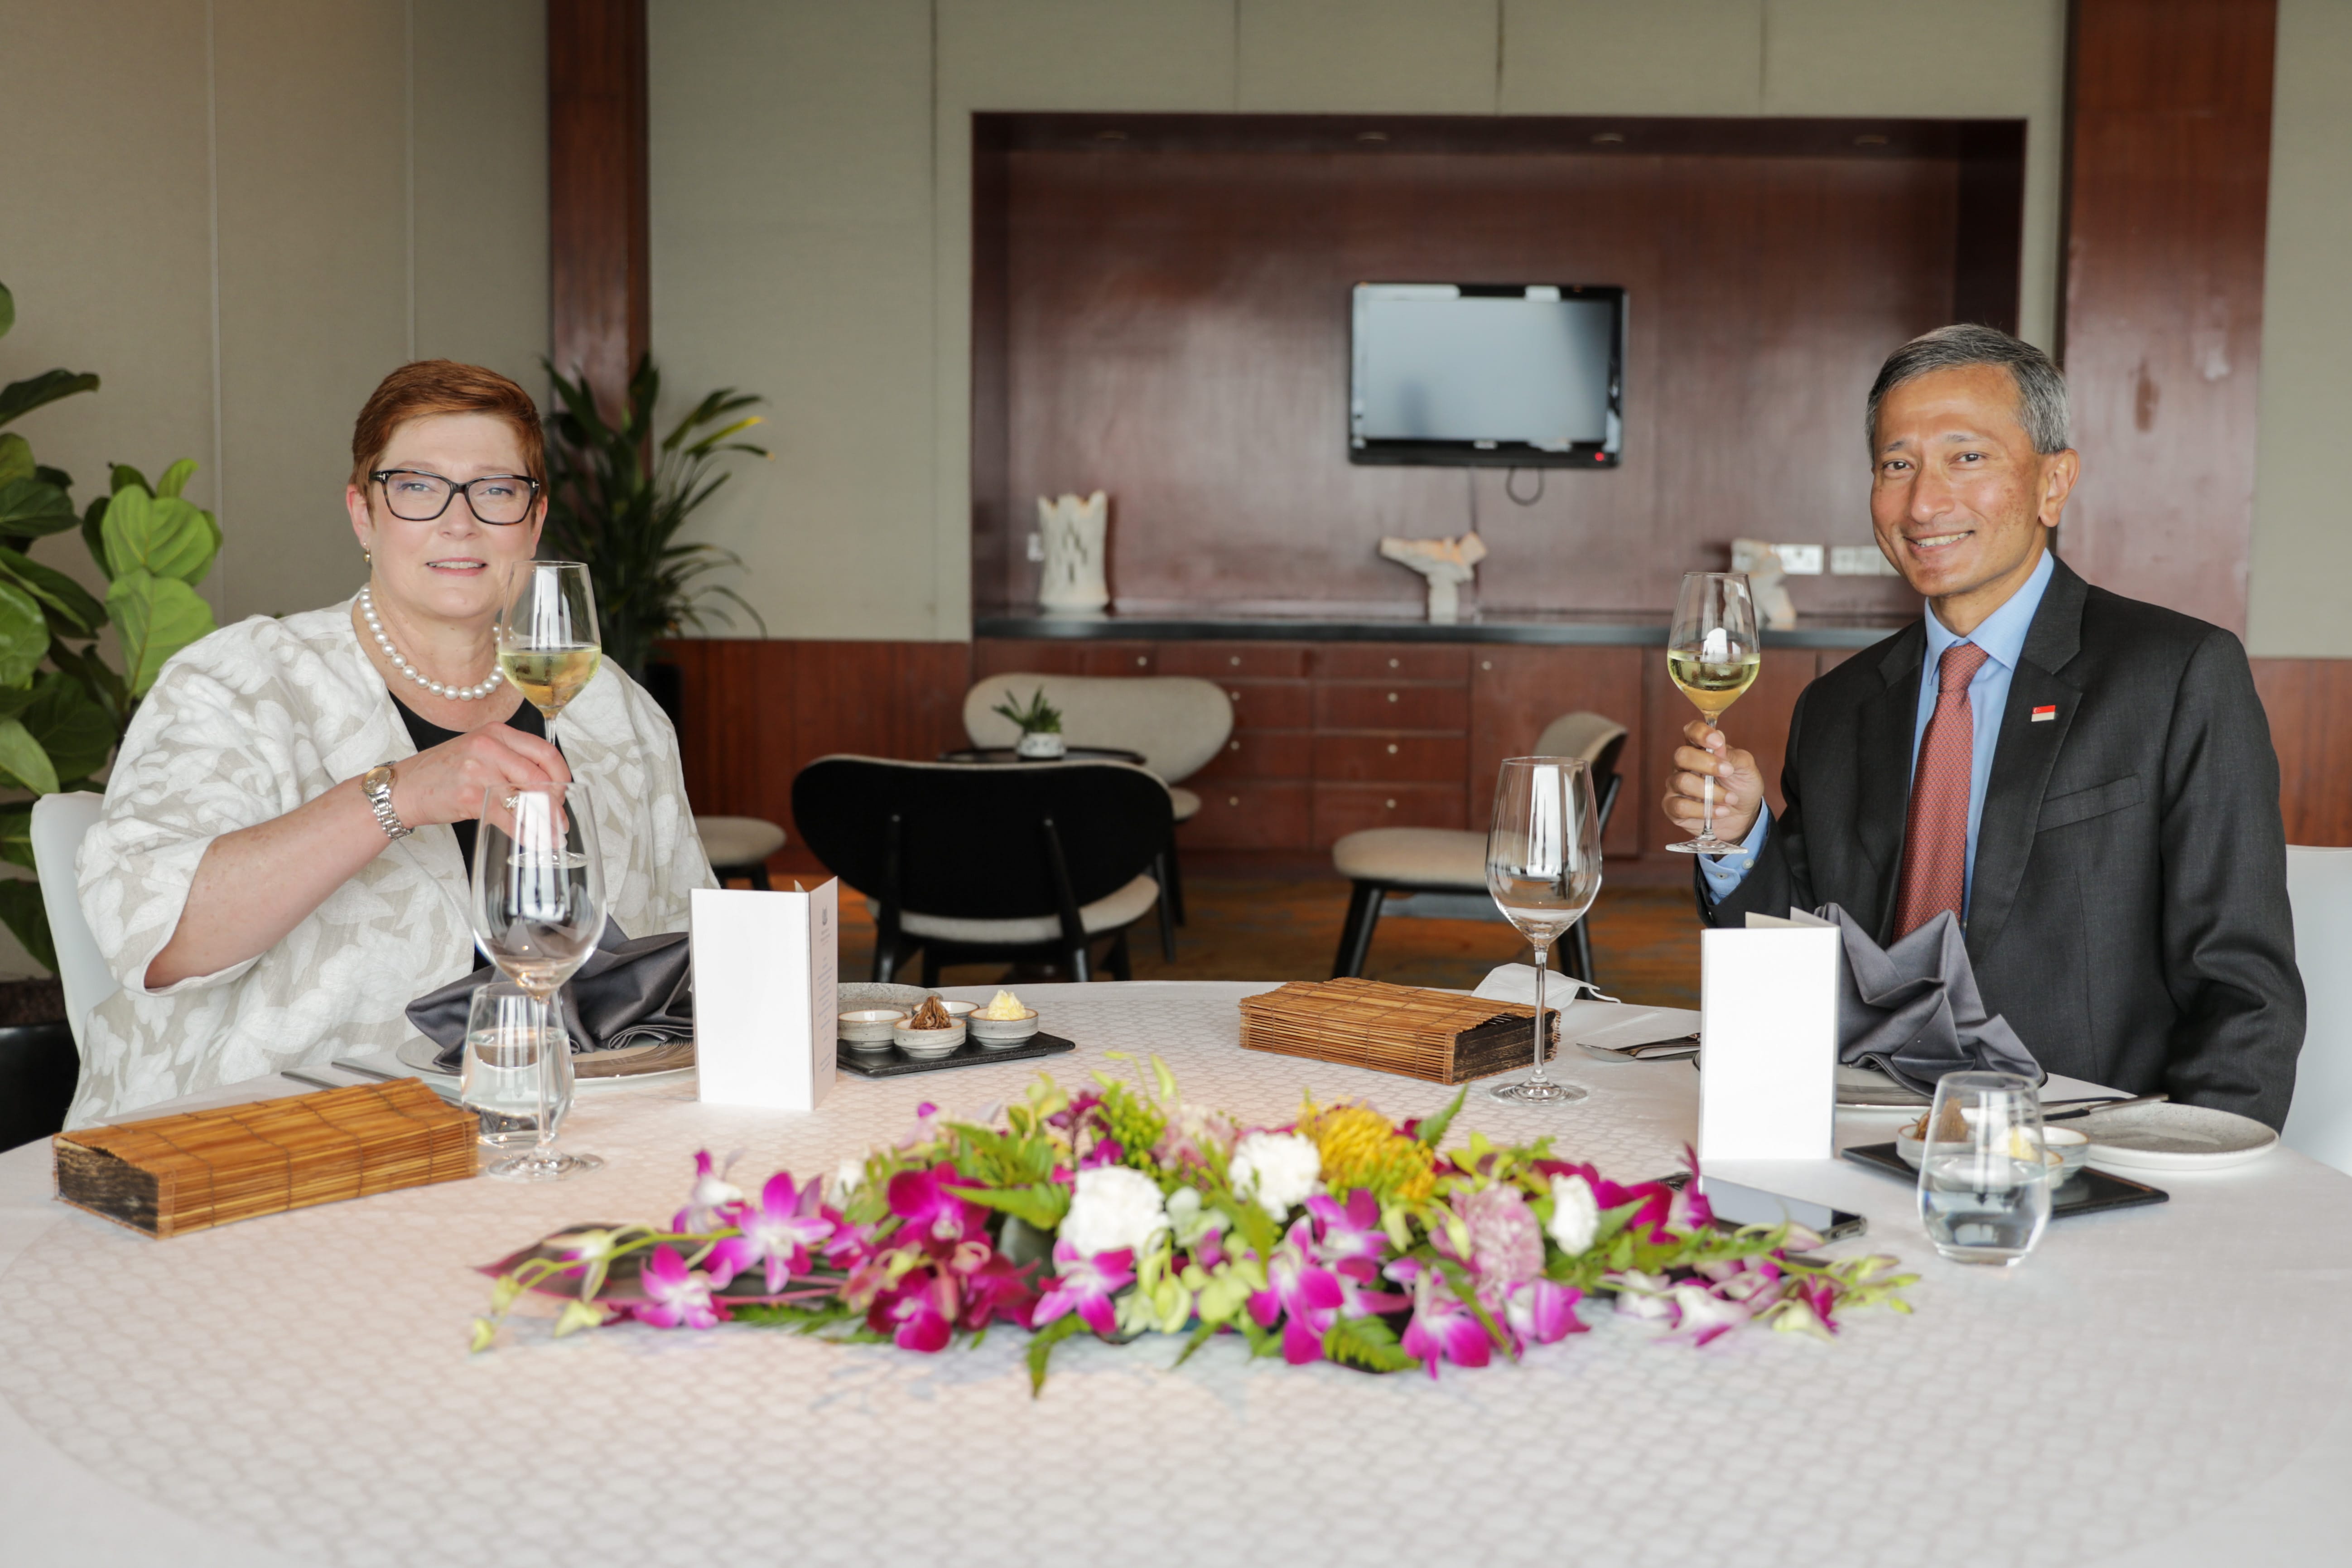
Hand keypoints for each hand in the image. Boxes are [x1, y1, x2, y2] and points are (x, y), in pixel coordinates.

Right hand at [385, 724, 571, 828]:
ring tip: (553, 835)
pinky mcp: (471, 796)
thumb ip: (511, 760)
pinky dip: (526, 833)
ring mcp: (479, 771)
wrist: (404, 788)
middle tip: (560, 821)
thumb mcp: (479, 752)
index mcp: (497, 732)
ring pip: (527, 799)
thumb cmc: (443, 772)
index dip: (562, 777)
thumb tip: (547, 787)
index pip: (545, 752)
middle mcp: (490, 747)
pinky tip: (534, 841)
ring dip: (545, 822)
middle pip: (540, 777)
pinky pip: (509, 818)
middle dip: (556, 804)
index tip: (564, 794)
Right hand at [1661, 718, 1764, 842]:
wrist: (1744, 817)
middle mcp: (1684, 765)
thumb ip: (1732, 755)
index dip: (1700, 733)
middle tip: (1727, 773)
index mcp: (1700, 749)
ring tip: (1730, 799)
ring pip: (1682, 782)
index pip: (1691, 731)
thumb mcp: (1746, 769)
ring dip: (1711, 792)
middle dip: (1706, 764)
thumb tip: (1718, 742)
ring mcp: (1676, 786)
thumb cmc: (1742, 787)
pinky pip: (1679, 806)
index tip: (1717, 742)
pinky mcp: (1672, 807)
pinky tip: (1720, 811)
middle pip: (1681, 755)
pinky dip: (1703, 810)